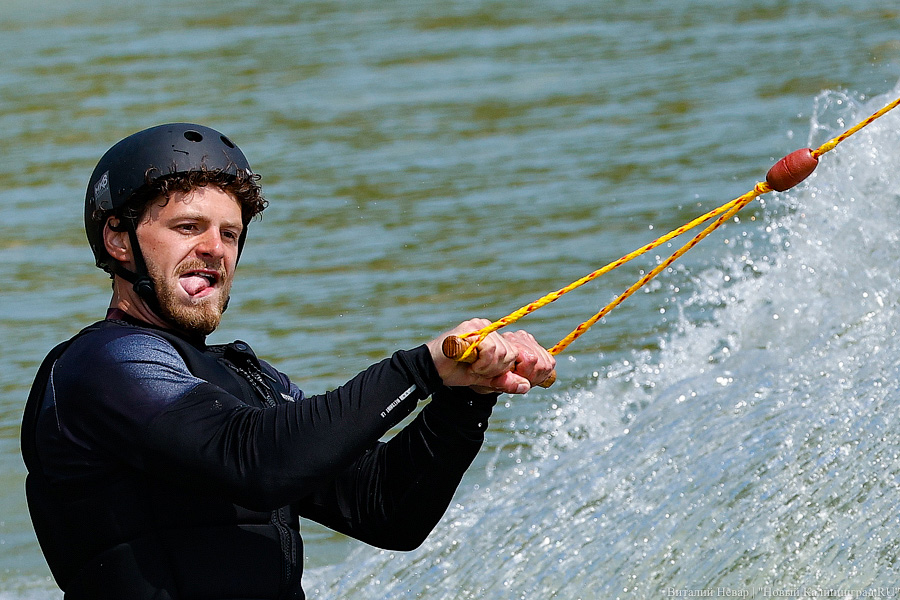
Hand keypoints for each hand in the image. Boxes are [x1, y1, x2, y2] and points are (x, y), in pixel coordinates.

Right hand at [426, 319, 555, 393]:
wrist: (431, 369)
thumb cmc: (457, 372)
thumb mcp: (486, 379)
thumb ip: (505, 381)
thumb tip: (527, 385)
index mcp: (494, 338)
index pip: (515, 354)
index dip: (505, 369)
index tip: (487, 374)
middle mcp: (488, 328)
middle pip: (510, 353)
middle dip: (496, 369)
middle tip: (477, 369)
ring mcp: (479, 326)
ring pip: (502, 351)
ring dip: (487, 367)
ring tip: (472, 365)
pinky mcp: (471, 328)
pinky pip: (490, 348)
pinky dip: (481, 363)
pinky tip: (467, 362)